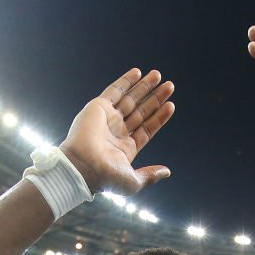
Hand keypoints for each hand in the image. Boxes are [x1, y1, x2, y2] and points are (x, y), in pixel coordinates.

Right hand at [60, 69, 174, 195]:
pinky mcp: (98, 107)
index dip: (159, 117)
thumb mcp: (133, 181)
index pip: (147, 129)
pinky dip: (126, 81)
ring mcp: (109, 118)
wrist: (82, 167)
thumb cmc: (106, 178)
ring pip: (130, 99)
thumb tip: (166, 172)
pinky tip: (138, 73)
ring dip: (144, 87)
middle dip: (155, 98)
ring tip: (158, 76)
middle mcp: (118, 132)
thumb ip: (150, 175)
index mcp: (126, 148)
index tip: (171, 105)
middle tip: (170, 86)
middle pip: (141, 111)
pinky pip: (115, 90)